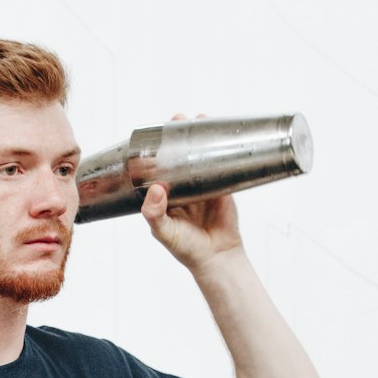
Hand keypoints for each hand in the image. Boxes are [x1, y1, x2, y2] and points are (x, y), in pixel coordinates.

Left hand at [141, 113, 242, 270]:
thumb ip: (155, 214)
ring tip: (200, 119)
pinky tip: (221, 136)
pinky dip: (221, 150)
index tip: (157, 133)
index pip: (158, 166)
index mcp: (164, 194)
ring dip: (200, 137)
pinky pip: (221, 166)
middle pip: (178, 155)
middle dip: (178, 135)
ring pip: (199, 156)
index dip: (157, 148)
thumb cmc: (186, 248)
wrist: (217, 258)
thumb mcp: (164, 232)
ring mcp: (202, 185)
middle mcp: (182, 187)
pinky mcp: (222, 187)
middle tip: (178, 119)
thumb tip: (156, 189)